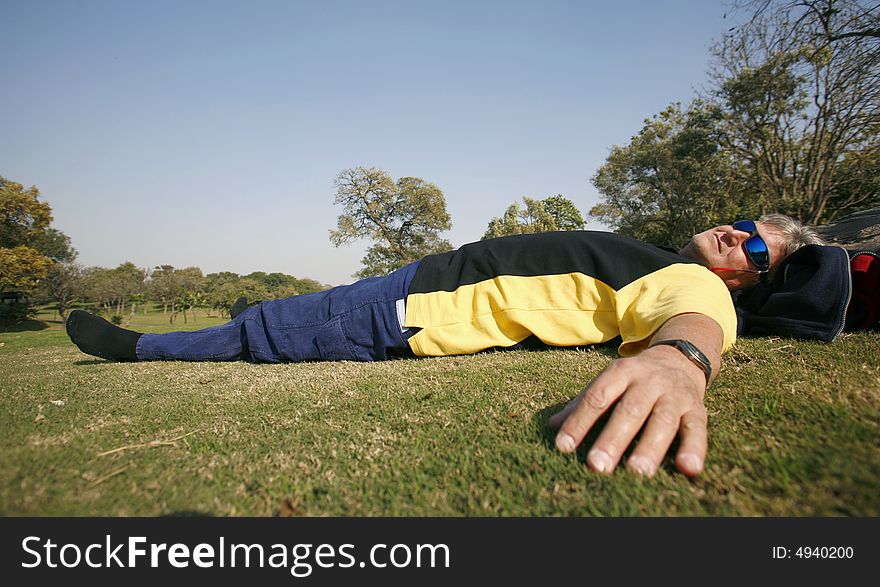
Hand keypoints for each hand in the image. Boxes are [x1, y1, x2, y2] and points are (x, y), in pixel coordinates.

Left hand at [548, 344, 708, 476]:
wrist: (679, 359)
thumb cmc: (634, 380)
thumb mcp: (609, 383)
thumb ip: (582, 404)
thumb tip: (552, 426)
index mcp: (621, 372)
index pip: (596, 398)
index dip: (579, 422)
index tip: (563, 447)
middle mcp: (648, 381)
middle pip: (629, 410)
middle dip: (612, 439)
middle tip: (597, 466)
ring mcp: (674, 395)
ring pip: (663, 421)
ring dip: (650, 448)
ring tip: (637, 472)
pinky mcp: (697, 409)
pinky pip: (697, 430)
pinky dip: (695, 449)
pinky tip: (688, 469)